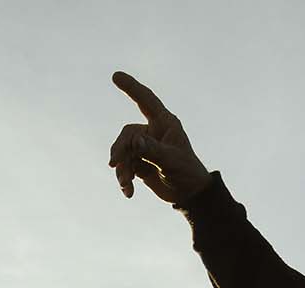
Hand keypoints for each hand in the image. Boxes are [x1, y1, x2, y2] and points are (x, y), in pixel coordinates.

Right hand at [109, 72, 211, 203]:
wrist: (189, 195)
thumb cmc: (187, 172)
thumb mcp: (171, 160)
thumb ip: (152, 150)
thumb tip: (135, 142)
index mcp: (164, 123)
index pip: (145, 100)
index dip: (131, 87)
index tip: (115, 76)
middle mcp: (152, 132)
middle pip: (127, 134)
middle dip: (120, 150)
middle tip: (114, 164)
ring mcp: (145, 148)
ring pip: (123, 152)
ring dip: (122, 169)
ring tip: (126, 184)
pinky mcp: (140, 163)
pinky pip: (125, 166)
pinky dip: (124, 178)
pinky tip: (128, 192)